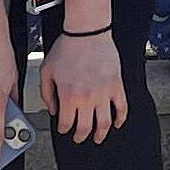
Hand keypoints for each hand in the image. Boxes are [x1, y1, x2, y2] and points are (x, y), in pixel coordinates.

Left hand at [41, 27, 126, 143]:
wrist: (86, 31)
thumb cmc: (66, 48)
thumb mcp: (47, 70)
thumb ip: (47, 94)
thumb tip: (53, 110)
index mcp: (69, 95)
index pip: (67, 123)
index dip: (64, 129)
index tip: (64, 129)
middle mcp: (87, 98)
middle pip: (85, 128)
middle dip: (80, 137)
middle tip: (79, 138)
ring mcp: (104, 93)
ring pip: (104, 123)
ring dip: (101, 134)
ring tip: (98, 138)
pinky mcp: (116, 86)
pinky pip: (122, 108)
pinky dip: (120, 119)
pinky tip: (117, 123)